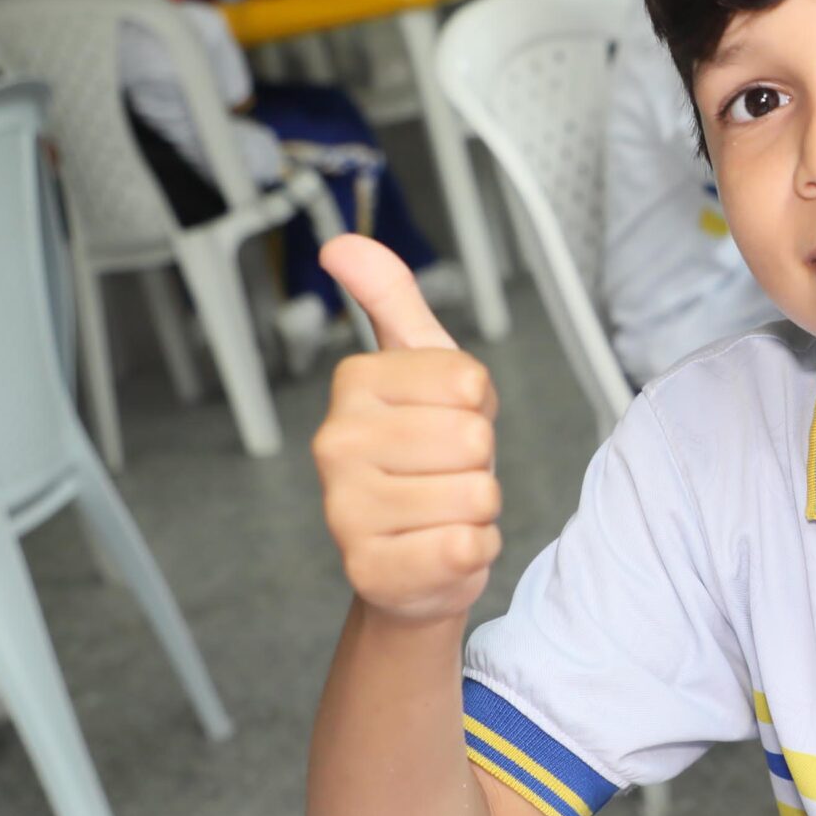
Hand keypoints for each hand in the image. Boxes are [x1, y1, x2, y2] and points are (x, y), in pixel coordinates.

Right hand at [312, 236, 503, 624]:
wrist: (414, 559)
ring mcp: (346, 512)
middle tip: (444, 473)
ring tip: (440, 510)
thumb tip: (343, 244)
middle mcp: (336, 444)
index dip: (476, 406)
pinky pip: (466, 547)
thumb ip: (391, 298)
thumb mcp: (419, 365)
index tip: (443, 419)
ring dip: (476, 510)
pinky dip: (472, 552)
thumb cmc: (426, 456)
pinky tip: (437, 550)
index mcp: (354, 384)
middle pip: (473, 438)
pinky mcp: (370, 572)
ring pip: (476, 494)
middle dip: (479, 461)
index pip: (468, 382)